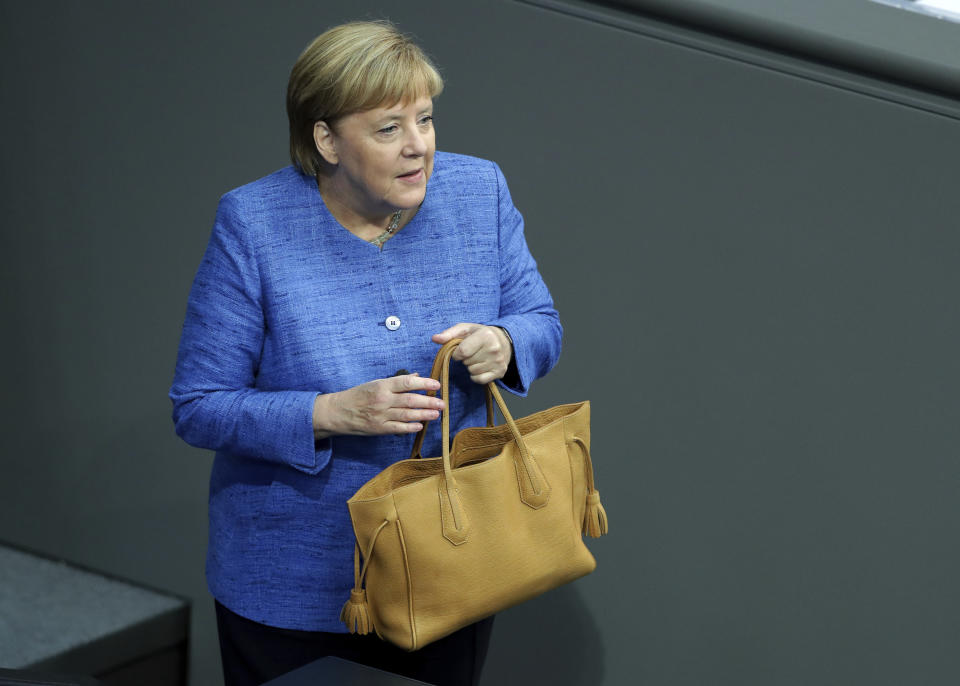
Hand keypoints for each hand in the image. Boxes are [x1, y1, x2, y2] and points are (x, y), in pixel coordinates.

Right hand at [313, 374, 444, 438]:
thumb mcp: (376, 383)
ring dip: (424, 415)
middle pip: (410, 400)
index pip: (406, 383)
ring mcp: (381, 415)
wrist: (338, 412)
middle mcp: (382, 400)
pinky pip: (398, 428)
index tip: (436, 385)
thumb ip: (396, 382)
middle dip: (428, 402)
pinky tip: (420, 426)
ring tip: (436, 414)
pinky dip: (410, 428)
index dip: (424, 384)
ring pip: (407, 415)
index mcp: (382, 386)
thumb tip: (416, 376)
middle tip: (442, 403)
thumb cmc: (358, 395)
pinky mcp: (379, 428)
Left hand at [432, 323, 512, 384]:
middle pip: (467, 362)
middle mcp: (494, 349)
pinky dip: (476, 376)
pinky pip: (479, 380)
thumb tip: (435, 338)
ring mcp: (498, 362)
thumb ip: (449, 334)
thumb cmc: (480, 334)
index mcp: (485, 336)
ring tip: (478, 358)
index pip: (462, 352)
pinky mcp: (500, 372)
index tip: (460, 351)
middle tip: (473, 352)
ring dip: (471, 367)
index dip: (457, 353)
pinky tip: (481, 366)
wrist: (504, 341)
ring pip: (472, 372)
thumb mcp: (465, 329)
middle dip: (465, 359)